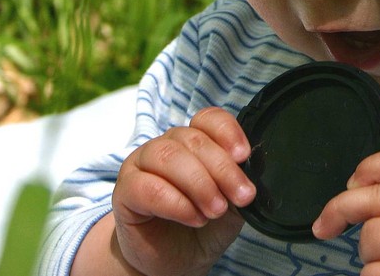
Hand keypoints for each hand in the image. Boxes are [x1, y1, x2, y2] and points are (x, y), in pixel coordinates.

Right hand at [111, 107, 256, 275]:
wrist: (174, 263)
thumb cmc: (201, 227)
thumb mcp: (231, 204)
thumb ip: (239, 183)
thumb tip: (255, 168)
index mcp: (193, 142)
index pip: (207, 119)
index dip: (227, 132)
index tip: (244, 156)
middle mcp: (165, 146)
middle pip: (192, 139)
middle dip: (222, 168)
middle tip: (241, 197)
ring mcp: (141, 165)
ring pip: (168, 156)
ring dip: (199, 184)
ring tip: (216, 210)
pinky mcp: (124, 191)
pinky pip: (147, 186)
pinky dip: (176, 203)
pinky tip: (193, 218)